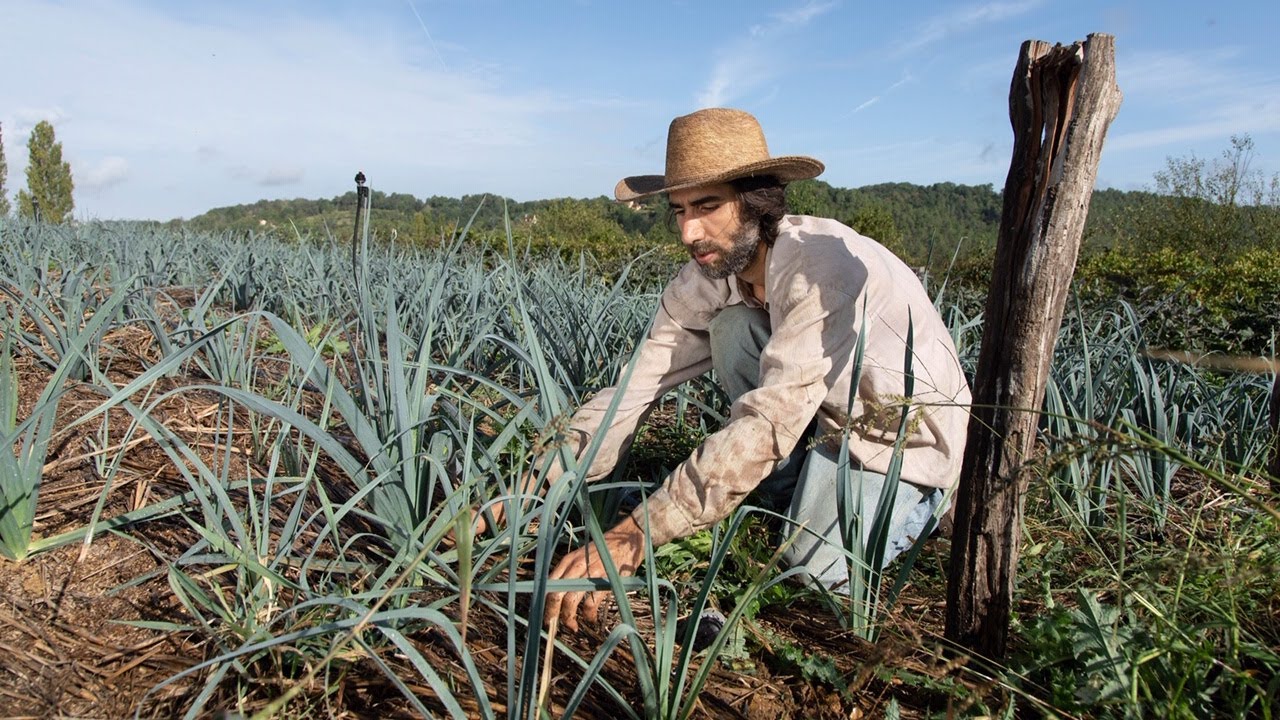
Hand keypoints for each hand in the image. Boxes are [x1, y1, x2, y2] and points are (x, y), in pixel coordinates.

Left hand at [546, 515, 645, 631]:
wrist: (626, 539)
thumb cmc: (603, 551)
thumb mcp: (581, 557)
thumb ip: (569, 572)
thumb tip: (556, 595)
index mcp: (567, 561)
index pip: (548, 584)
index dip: (544, 603)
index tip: (545, 616)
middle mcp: (575, 566)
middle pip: (555, 594)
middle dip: (552, 614)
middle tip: (552, 626)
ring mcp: (589, 573)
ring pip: (570, 601)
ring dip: (568, 618)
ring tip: (572, 627)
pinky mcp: (604, 581)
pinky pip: (590, 604)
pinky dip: (589, 616)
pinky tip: (591, 619)